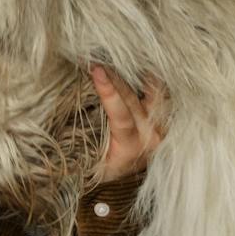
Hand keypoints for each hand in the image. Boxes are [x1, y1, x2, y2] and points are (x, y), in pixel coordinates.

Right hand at [91, 64, 163, 180]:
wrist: (123, 180)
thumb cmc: (99, 168)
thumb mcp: (90, 156)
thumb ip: (85, 133)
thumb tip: (68, 103)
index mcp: (130, 147)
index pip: (121, 114)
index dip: (108, 90)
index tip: (95, 70)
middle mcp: (151, 136)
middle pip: (134, 98)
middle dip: (115, 76)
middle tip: (99, 58)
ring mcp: (162, 127)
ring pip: (154, 92)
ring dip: (138, 73)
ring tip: (122, 55)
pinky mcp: (166, 120)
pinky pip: (160, 95)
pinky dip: (149, 80)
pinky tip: (138, 64)